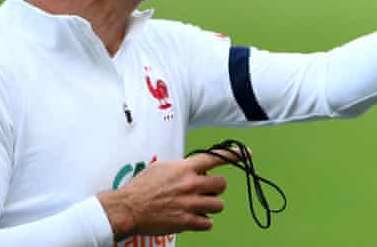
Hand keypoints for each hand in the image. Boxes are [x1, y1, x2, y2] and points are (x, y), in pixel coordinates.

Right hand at [98, 152, 231, 239]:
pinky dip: (203, 222)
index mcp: (185, 168)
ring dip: (211, 206)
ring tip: (197, 207)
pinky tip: (192, 219)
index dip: (234, 155)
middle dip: (215, 189)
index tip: (247, 153)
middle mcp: (191, 184)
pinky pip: (208, 223)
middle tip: (204, 192)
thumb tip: (194, 169)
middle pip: (221, 185)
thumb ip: (182, 167)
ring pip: (218, 205)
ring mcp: (190, 203)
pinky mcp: (187, 221)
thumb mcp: (162, 168)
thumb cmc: (142, 187)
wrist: (128, 208)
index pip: (215, 157)